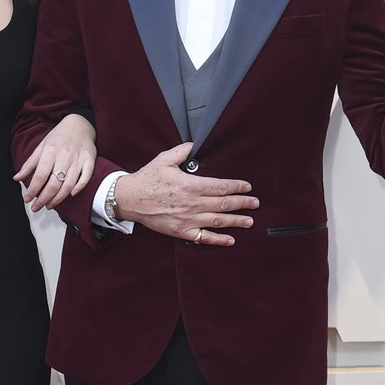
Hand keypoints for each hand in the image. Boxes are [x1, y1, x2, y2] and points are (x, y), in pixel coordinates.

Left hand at [14, 113, 96, 211]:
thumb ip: (29, 164)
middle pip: (53, 184)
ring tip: (49, 205)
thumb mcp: (41, 147)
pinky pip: (85, 178)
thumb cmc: (59, 137)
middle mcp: (64, 156)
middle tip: (37, 207)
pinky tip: (71, 195)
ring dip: (58, 199)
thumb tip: (16, 178)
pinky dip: (79, 188)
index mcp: (50, 151)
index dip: (33, 190)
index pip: (40, 176)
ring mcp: (78, 159)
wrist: (79, 124)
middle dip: (43, 199)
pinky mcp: (90, 161)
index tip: (28, 199)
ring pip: (68, 185)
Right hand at [115, 142, 256, 246]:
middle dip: (243, 203)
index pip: (221, 186)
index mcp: (190, 185)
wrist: (129, 199)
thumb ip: (182, 151)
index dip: (237, 187)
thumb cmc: (147, 178)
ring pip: (218, 221)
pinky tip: (230, 240)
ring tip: (249, 221)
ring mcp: (187, 219)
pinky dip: (218, 240)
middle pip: (224, 203)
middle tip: (255, 203)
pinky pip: (203, 238)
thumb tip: (194, 145)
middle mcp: (192, 203)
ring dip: (236, 221)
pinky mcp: (181, 232)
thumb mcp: (164, 159)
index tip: (247, 187)